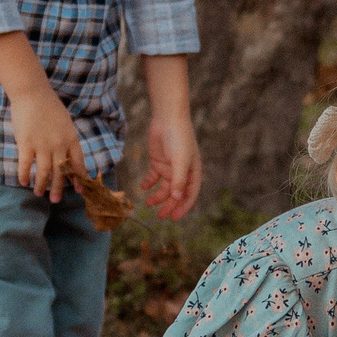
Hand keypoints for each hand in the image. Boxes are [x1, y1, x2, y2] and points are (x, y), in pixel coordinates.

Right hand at [7, 86, 84, 200]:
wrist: (32, 92)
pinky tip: (23, 182)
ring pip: (44, 172)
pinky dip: (25, 175)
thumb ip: (66, 140)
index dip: (79, 178)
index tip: (79, 190)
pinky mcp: (26, 143)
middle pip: (61, 171)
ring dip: (42, 185)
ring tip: (39, 193)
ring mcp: (42, 145)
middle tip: (56, 200)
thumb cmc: (49, 106)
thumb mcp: (65, 123)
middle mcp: (59, 144)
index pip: (78, 163)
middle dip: (58, 188)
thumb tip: (65, 158)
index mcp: (71, 138)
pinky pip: (26, 164)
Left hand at [138, 55, 198, 219]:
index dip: (182, 207)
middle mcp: (182, 171)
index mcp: (193, 172)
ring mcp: (170, 167)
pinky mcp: (158, 161)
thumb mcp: (180, 160)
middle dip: (168, 205)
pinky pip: (154, 177)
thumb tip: (176, 198)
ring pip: (164, 187)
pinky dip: (149, 183)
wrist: (168, 118)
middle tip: (160, 216)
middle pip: (175, 193)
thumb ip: (178, 179)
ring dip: (157, 196)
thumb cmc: (179, 138)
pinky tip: (143, 188)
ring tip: (148, 202)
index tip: (173, 218)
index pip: (189, 195)